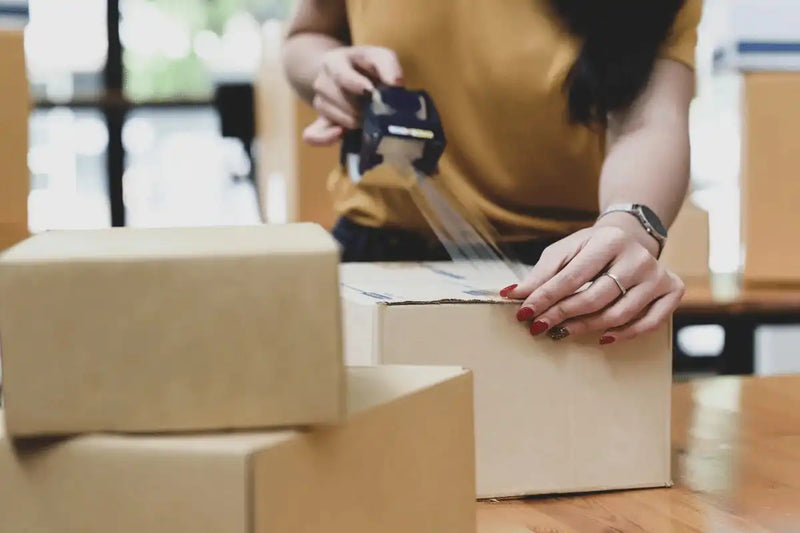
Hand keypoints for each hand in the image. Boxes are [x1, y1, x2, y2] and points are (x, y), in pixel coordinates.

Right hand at [303, 45, 403, 145]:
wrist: (350, 76)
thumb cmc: (367, 67)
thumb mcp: (380, 57)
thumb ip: (389, 66)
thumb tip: (395, 83)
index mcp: (334, 61)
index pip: (339, 73)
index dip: (354, 82)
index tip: (369, 90)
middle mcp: (321, 81)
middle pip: (334, 97)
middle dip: (357, 106)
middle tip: (374, 109)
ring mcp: (319, 103)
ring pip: (329, 115)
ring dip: (350, 120)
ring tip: (366, 118)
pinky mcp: (320, 122)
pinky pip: (312, 134)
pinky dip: (324, 138)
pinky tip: (341, 134)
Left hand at [500, 223, 684, 344]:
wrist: (630, 236)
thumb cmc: (590, 248)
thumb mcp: (565, 251)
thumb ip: (541, 274)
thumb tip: (512, 295)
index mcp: (608, 241)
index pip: (572, 276)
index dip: (546, 297)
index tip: (524, 313)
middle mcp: (637, 257)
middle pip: (595, 297)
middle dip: (562, 315)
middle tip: (538, 327)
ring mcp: (657, 275)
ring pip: (620, 313)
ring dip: (586, 327)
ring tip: (562, 332)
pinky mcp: (673, 289)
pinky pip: (650, 322)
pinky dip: (625, 334)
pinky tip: (602, 338)